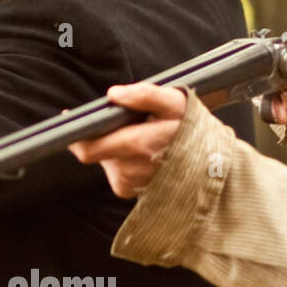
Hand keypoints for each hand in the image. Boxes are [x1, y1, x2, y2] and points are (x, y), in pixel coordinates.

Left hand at [69, 83, 187, 198]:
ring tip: (139, 137)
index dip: (75, 135)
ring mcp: (129, 184)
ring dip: (113, 146)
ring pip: (104, 160)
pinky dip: (120, 159)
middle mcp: (129, 170)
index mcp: (137, 146)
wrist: (215, 168)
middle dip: (101, 134)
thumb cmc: (193, 131)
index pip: (88, 148)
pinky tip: (140, 153)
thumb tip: (113, 94)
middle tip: (123, 123)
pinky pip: (113, 170)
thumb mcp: (176, 103)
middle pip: (94, 151)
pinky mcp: (130, 192)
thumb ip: (144, 95)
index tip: (70, 118)